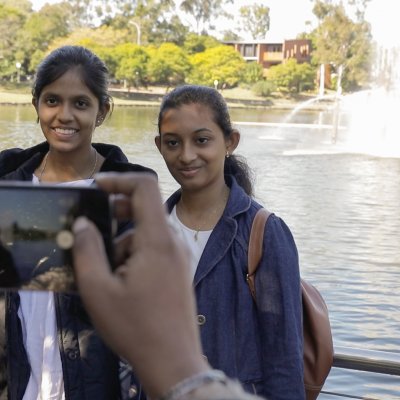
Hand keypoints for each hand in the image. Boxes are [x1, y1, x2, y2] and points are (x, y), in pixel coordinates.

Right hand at [72, 173, 207, 398]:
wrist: (174, 360)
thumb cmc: (135, 327)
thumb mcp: (98, 289)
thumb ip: (87, 250)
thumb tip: (83, 223)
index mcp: (157, 239)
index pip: (145, 187)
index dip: (119, 179)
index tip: (95, 187)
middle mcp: (173, 241)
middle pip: (146, 208)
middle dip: (116, 213)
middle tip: (93, 231)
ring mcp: (179, 256)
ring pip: (148, 230)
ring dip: (123, 239)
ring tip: (106, 269)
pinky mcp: (179, 269)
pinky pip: (156, 247)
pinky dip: (136, 252)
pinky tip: (123, 279)